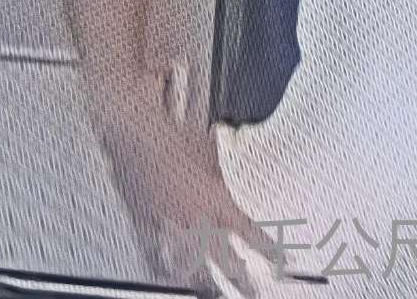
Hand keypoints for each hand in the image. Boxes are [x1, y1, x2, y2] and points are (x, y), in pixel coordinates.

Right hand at [88, 72, 291, 297]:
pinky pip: (163, 249)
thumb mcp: (209, 150)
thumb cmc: (174, 136)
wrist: (136, 134)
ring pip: (195, 261)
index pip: (250, 233)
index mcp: (217, 200)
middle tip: (252, 293)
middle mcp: (197, 218)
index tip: (280, 261)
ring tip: (217, 289)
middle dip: (242, 280)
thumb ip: (220, 170)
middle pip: (226, 261)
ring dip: (209, 277)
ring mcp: (173, 223)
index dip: (268, 250)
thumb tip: (227, 171)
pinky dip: (172, 262)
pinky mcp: (151, 221)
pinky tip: (176, 271)